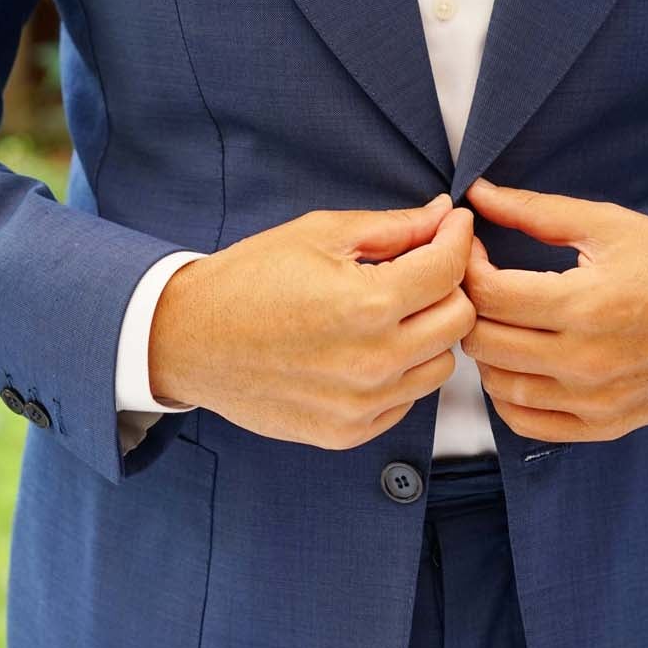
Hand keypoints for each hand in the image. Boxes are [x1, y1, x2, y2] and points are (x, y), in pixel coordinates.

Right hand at [148, 194, 476, 448]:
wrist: (188, 341)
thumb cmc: (248, 280)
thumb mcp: (320, 234)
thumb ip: (393, 227)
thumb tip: (443, 216)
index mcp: (367, 304)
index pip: (450, 269)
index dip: (457, 238)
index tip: (453, 226)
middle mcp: (373, 361)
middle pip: (459, 320)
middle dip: (448, 286)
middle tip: (422, 268)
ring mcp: (362, 404)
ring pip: (440, 365)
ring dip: (427, 333)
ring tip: (390, 311)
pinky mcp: (349, 432)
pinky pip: (407, 400)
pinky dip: (400, 371)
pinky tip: (365, 348)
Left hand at [459, 177, 647, 440]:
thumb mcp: (610, 225)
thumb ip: (536, 211)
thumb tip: (477, 194)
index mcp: (587, 305)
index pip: (488, 294)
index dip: (466, 264)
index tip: (474, 246)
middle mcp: (588, 362)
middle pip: (484, 342)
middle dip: (469, 305)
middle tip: (479, 281)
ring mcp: (595, 401)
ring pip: (498, 385)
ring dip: (486, 350)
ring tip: (501, 318)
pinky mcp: (604, 426)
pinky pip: (527, 422)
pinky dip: (508, 395)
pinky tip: (519, 361)